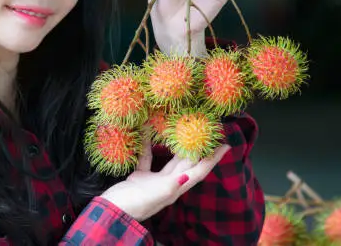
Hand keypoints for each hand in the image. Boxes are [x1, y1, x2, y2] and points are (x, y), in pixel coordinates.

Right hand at [99, 136, 230, 221]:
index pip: (200, 170)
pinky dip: (147, 146)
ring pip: (171, 160)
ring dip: (178, 147)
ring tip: (185, 131)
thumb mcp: (159, 193)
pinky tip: (146, 132)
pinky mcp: (140, 177)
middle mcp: (170, 183)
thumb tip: (187, 177)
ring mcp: (155, 181)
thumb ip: (174, 184)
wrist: (114, 210)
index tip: (225, 146)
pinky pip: (147, 158)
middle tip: (208, 133)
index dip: (213, 159)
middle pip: (189, 163)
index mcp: (177, 187)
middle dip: (200, 150)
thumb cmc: (137, 203)